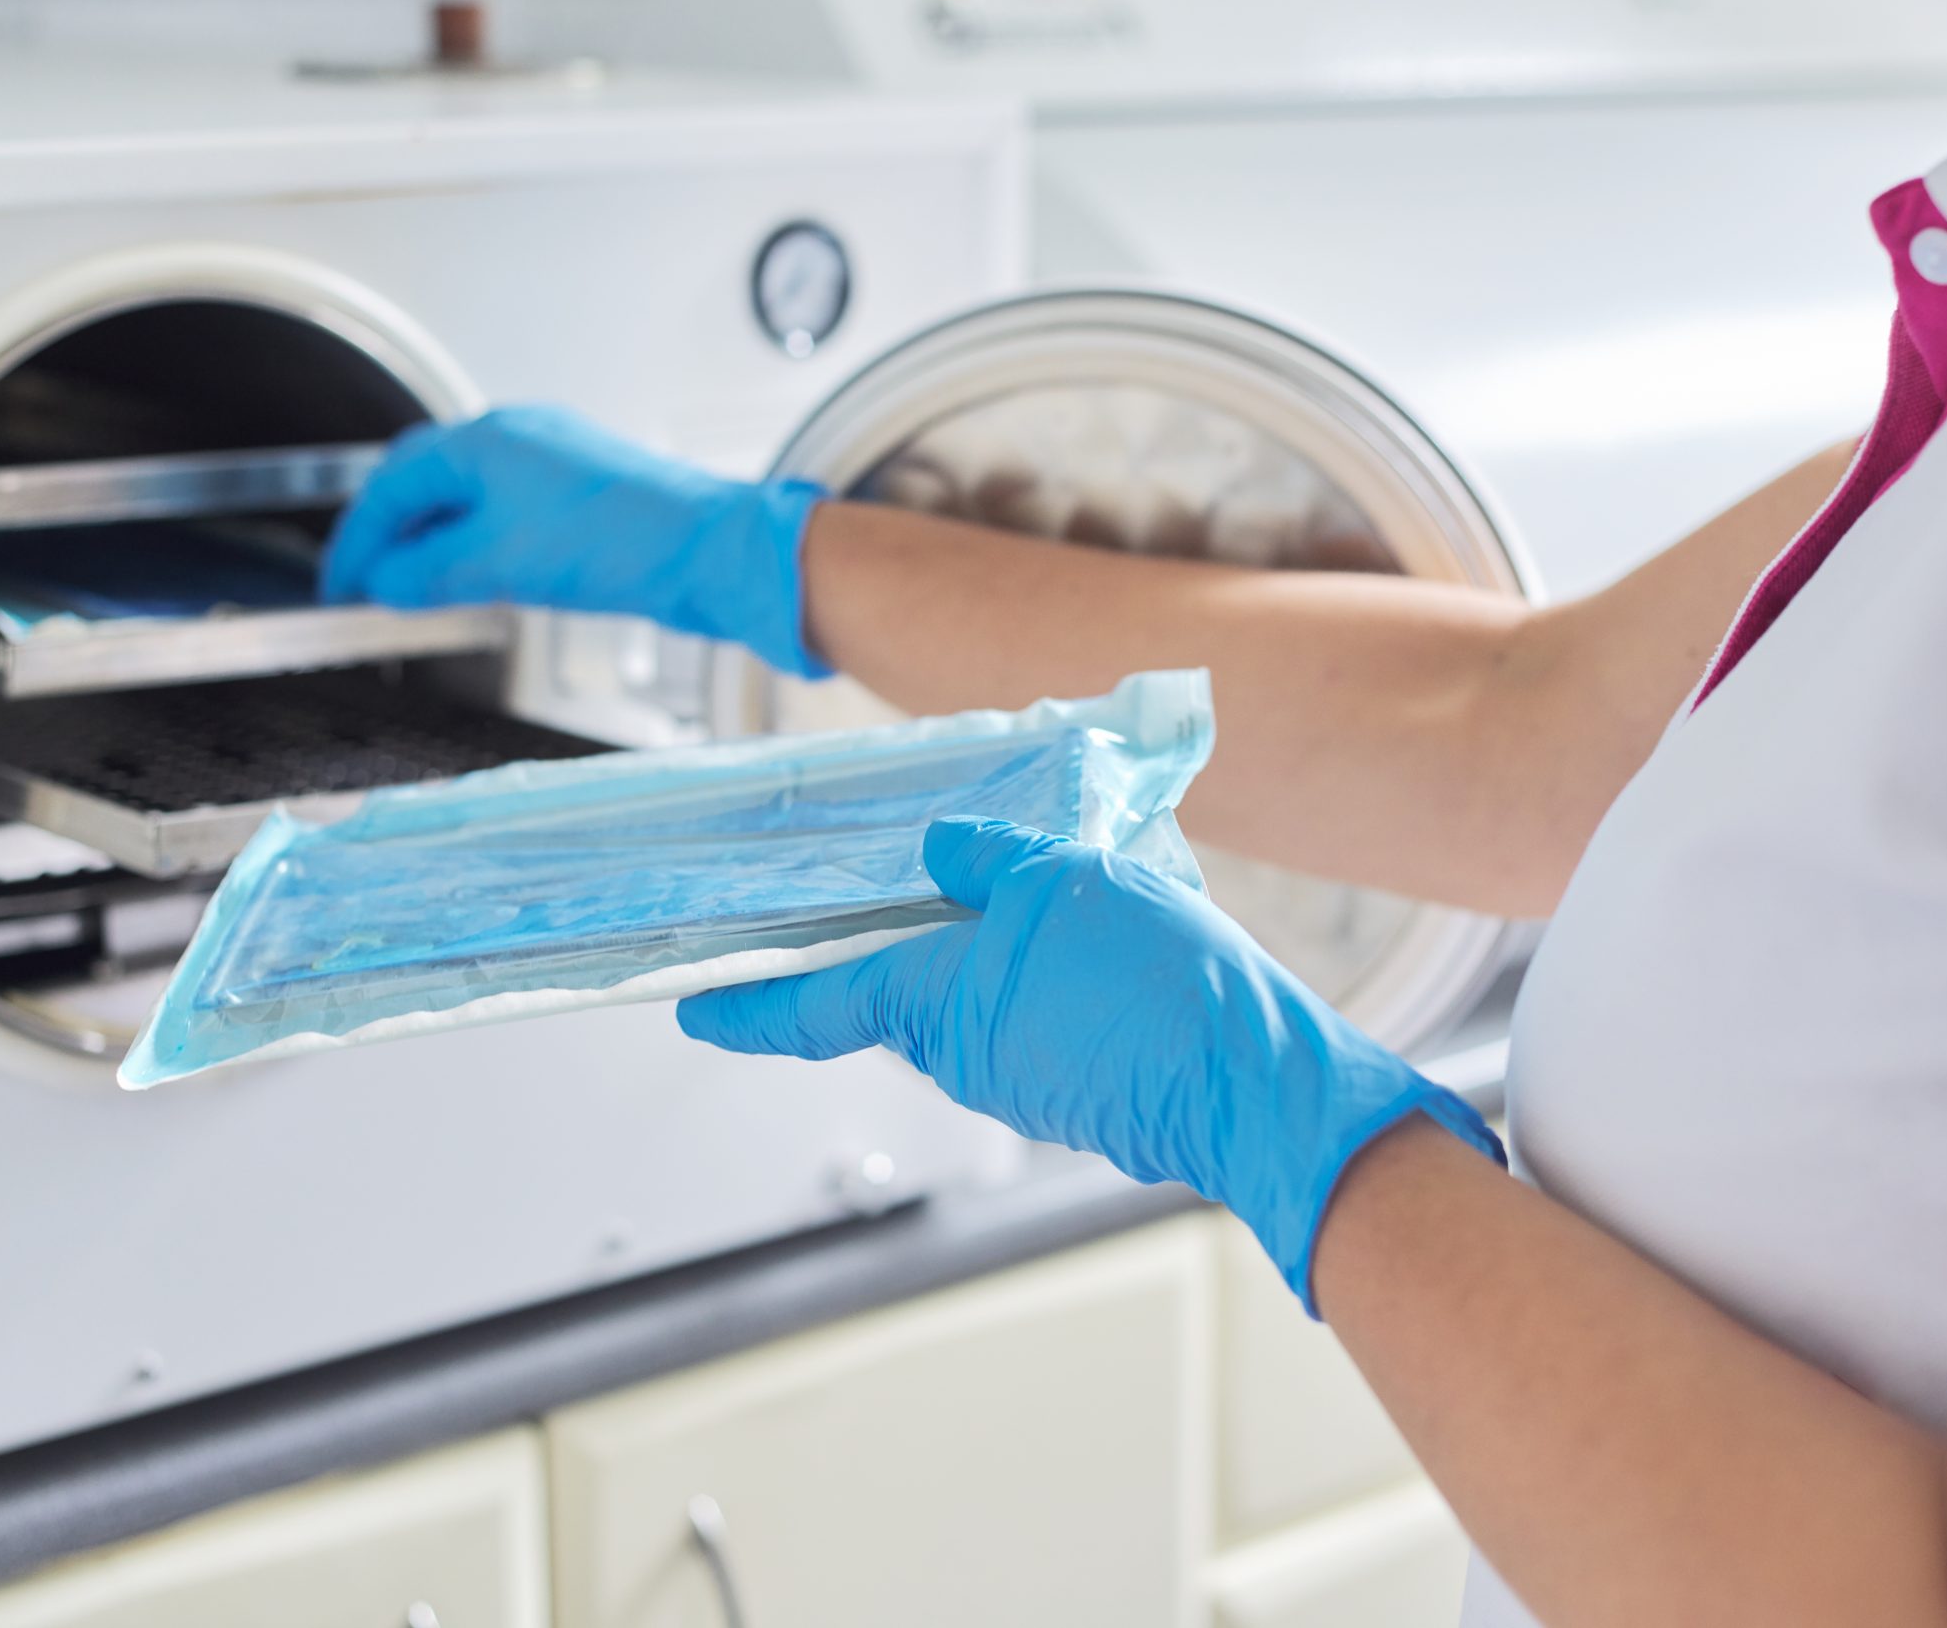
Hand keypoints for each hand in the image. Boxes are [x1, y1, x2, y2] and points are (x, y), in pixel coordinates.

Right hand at [320, 406, 830, 676]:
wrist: (714, 551)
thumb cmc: (626, 540)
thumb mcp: (502, 563)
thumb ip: (430, 572)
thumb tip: (387, 583)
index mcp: (488, 440)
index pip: (393, 485)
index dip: (357, 540)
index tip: (339, 585)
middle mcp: (519, 440)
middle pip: (425, 482)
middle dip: (389, 534)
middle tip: (366, 585)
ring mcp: (554, 466)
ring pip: (468, 498)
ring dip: (432, 541)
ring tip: (413, 589)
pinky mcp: (583, 498)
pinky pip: (506, 514)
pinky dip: (475, 545)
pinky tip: (476, 577)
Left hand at [680, 817, 1503, 1309]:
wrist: (1253, 1083)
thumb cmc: (1152, 983)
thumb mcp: (1064, 881)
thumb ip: (994, 861)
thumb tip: (945, 852)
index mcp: (934, 1002)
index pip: (813, 1005)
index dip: (745, 1005)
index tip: (693, 1006)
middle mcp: (964, 1057)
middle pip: (903, 995)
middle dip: (903, 943)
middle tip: (919, 885)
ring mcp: (1024, 1085)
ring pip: (979, 1005)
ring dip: (992, 955)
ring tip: (1050, 895)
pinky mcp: (1081, 1095)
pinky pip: (1038, 1025)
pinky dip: (1047, 983)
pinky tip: (1103, 942)